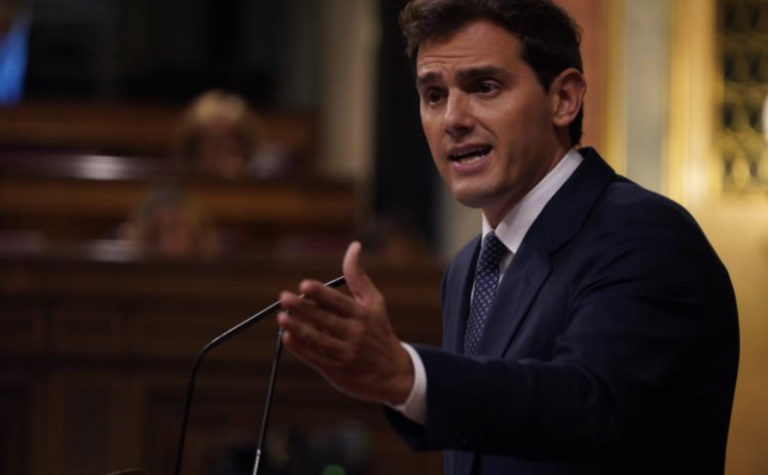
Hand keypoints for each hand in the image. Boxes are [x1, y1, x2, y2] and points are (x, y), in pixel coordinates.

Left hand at [278, 242, 413, 404]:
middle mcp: (354, 332)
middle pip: (324, 319)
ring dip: (298, 328)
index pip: (337, 301)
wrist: (393, 373)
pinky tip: (287, 338)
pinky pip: (315, 358)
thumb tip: (354, 246)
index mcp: (362, 314)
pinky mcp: (337, 370)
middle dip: (303, 308)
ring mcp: (345, 353)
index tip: (304, 285)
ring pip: (317, 339)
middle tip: (283, 297)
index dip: (320, 293)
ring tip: (281, 317)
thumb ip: (358, 276)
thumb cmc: (378, 331)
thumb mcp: (374, 303)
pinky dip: (301, 349)